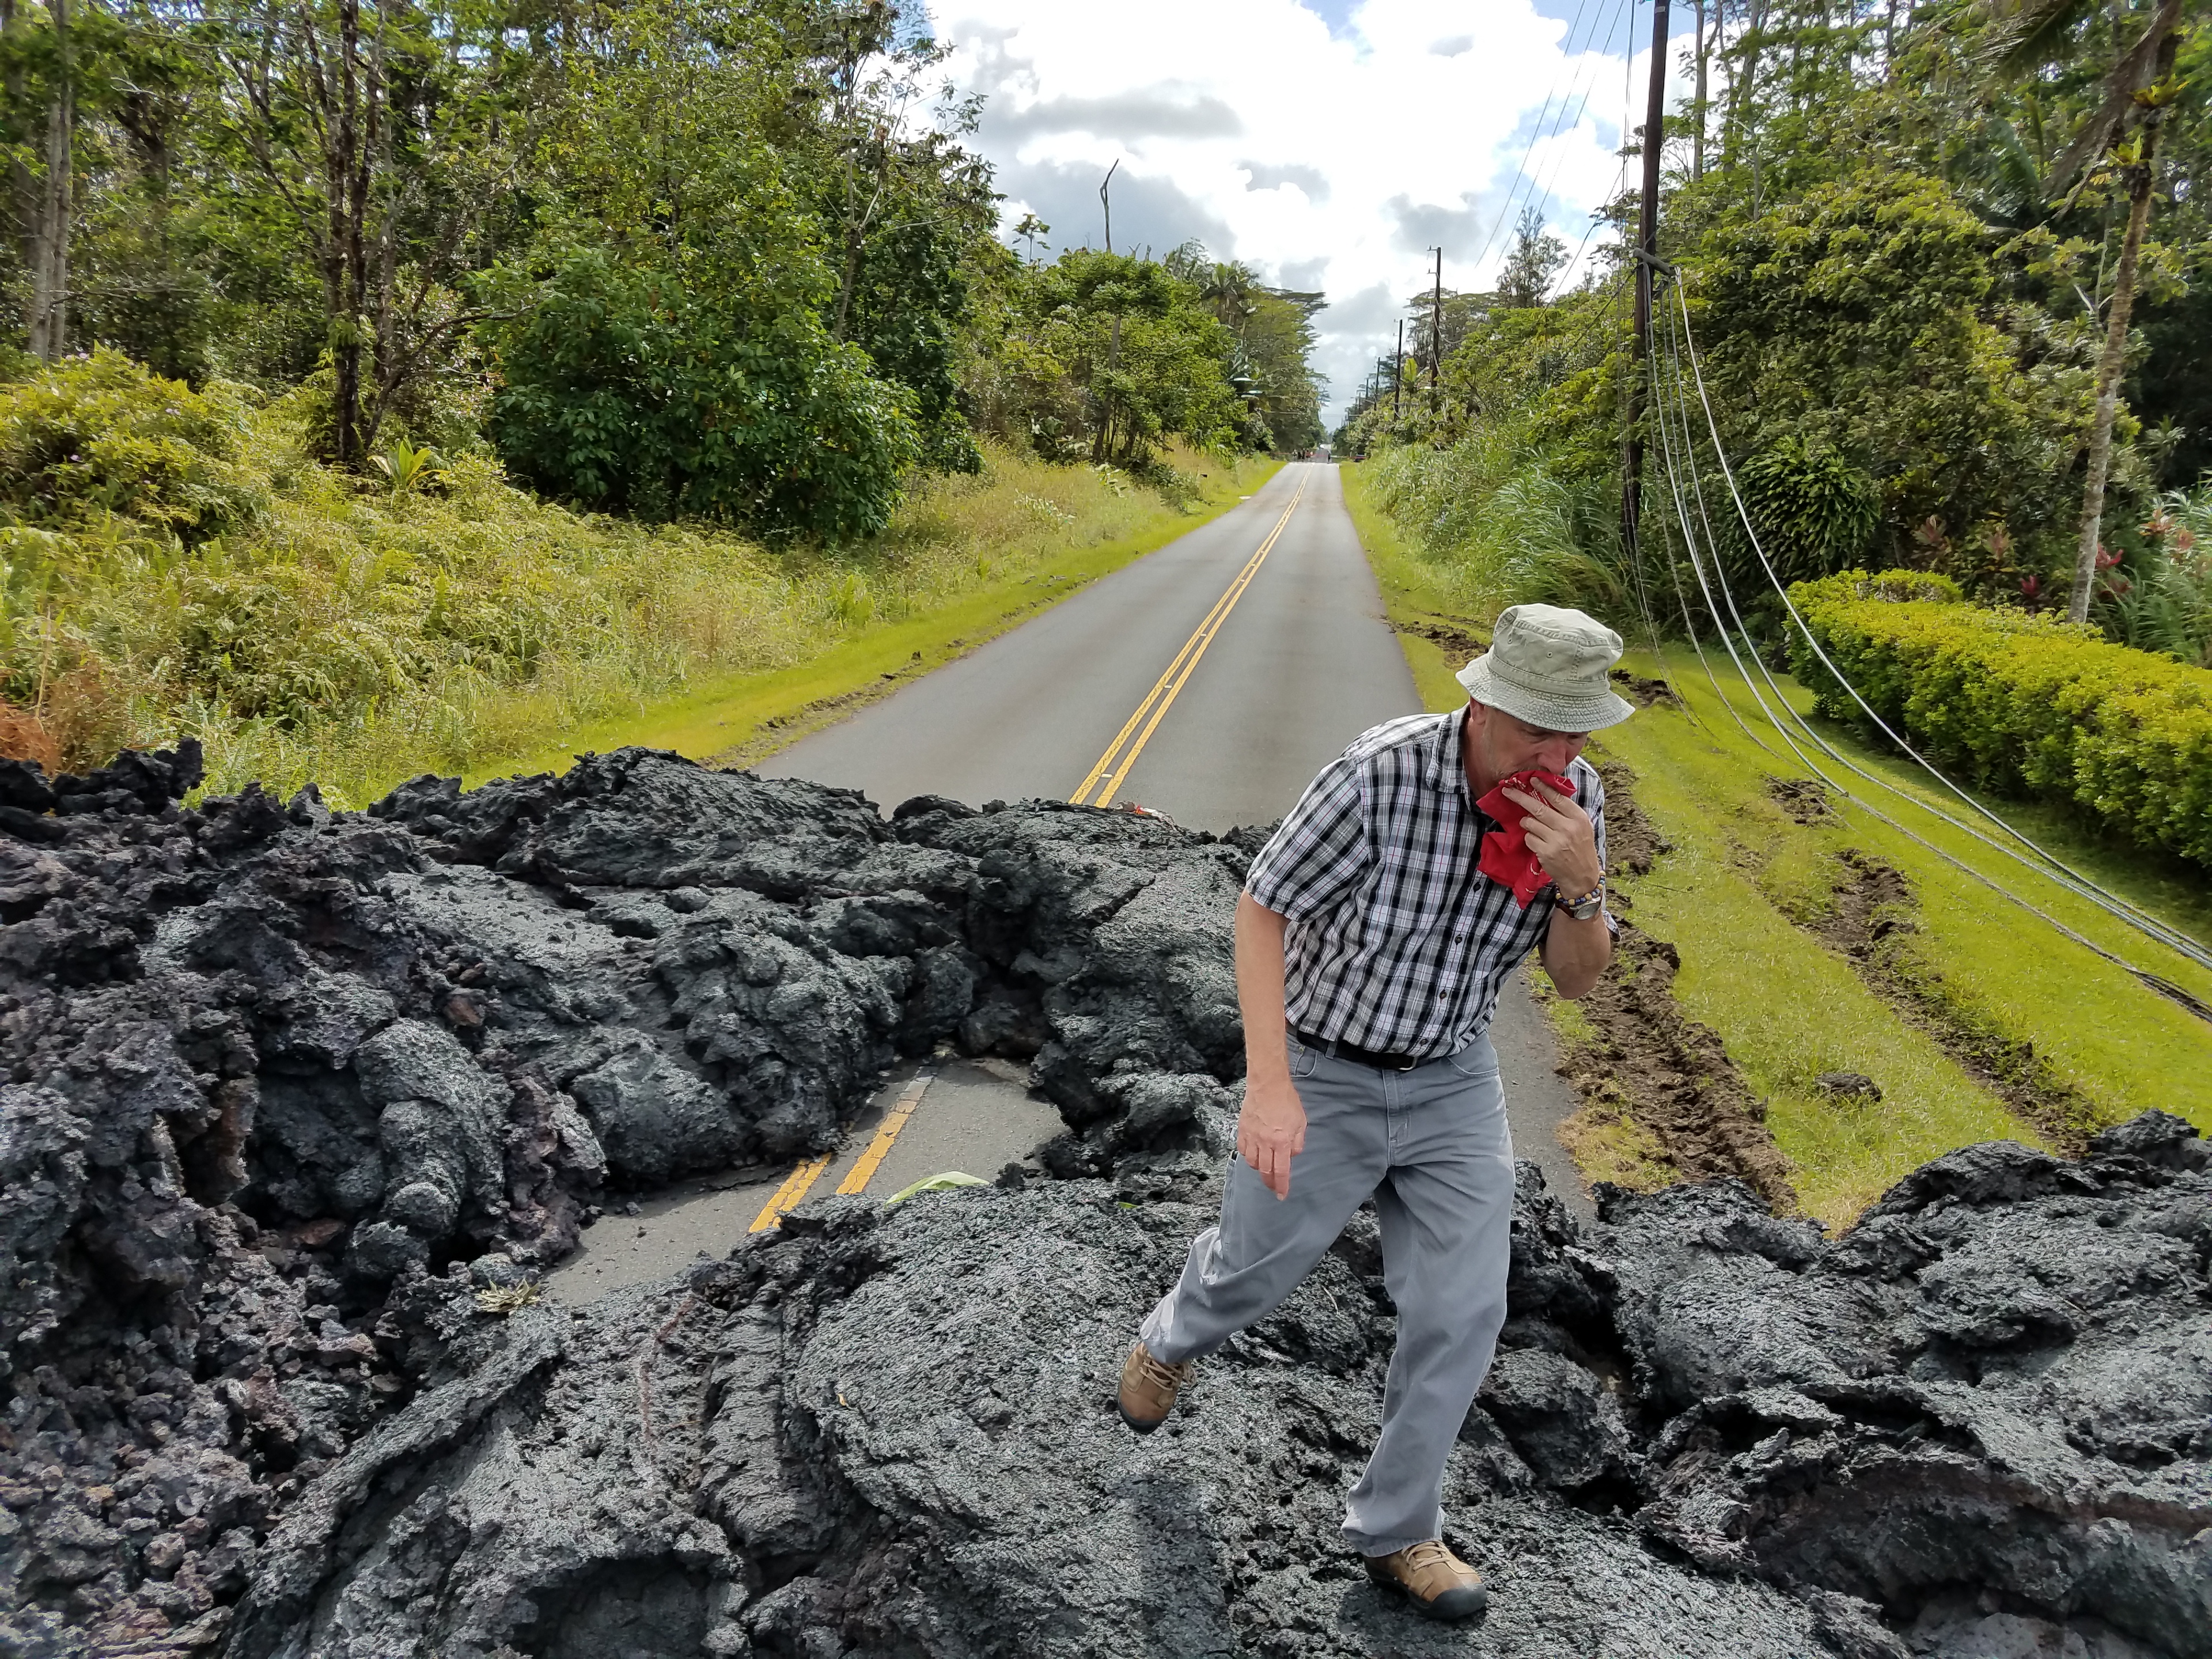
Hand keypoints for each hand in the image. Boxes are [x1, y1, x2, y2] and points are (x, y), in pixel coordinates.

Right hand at [1237, 1073, 1306, 1198]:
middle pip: (1265, 1171)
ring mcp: (1252, 1137)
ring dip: (1259, 1170)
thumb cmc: (1286, 1101)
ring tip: (1265, 1169)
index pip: (1281, 1171)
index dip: (1282, 1185)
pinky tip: (1254, 1155)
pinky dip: (1249, 1157)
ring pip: (1253, 1162)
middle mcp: (1265, 1143)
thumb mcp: (1301, 1122)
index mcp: (1282, 1142)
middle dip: (1270, 1183)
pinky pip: (1243, 1151)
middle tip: (1273, 1188)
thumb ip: (1297, 1142)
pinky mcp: (1242, 1130)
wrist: (1267, 1084)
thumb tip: (1291, 1155)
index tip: (1282, 1195)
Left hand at [1500, 776, 1601, 898]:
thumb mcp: (1583, 827)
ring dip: (1526, 822)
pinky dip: (1529, 838)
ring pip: (1530, 822)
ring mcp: (1556, 841)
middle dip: (1520, 798)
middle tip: (1507, 791)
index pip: (1558, 798)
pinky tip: (1538, 842)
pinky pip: (1528, 838)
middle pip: (1538, 807)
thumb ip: (1568, 812)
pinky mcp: (1545, 853)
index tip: (1531, 780)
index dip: (1543, 787)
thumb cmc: (1581, 849)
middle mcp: (1568, 828)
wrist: (1582, 876)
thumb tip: (1547, 794)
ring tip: (1531, 826)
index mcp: (1578, 818)